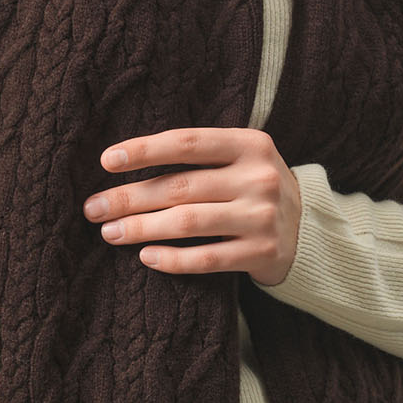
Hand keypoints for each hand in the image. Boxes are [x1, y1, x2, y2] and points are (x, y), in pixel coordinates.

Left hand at [84, 127, 302, 286]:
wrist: (309, 231)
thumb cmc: (253, 188)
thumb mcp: (239, 160)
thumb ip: (198, 156)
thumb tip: (124, 165)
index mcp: (251, 144)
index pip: (188, 143)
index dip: (144, 151)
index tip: (106, 161)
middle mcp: (260, 177)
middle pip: (180, 187)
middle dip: (130, 198)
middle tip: (93, 208)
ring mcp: (263, 217)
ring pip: (188, 223)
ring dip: (141, 229)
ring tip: (109, 233)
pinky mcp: (263, 252)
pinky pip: (207, 258)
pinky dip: (173, 259)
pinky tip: (146, 257)